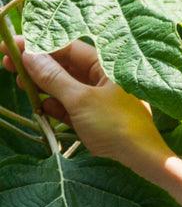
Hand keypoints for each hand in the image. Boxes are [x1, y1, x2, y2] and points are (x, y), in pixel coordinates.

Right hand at [3, 36, 173, 175]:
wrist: (144, 160)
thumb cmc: (116, 126)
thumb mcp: (80, 100)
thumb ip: (53, 77)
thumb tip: (28, 54)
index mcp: (107, 65)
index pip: (66, 48)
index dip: (37, 46)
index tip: (12, 46)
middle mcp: (104, 78)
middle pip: (64, 66)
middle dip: (36, 66)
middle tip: (8, 64)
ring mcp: (101, 99)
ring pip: (66, 87)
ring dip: (43, 87)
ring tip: (22, 86)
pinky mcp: (98, 118)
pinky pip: (72, 107)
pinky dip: (57, 107)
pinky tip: (42, 108)